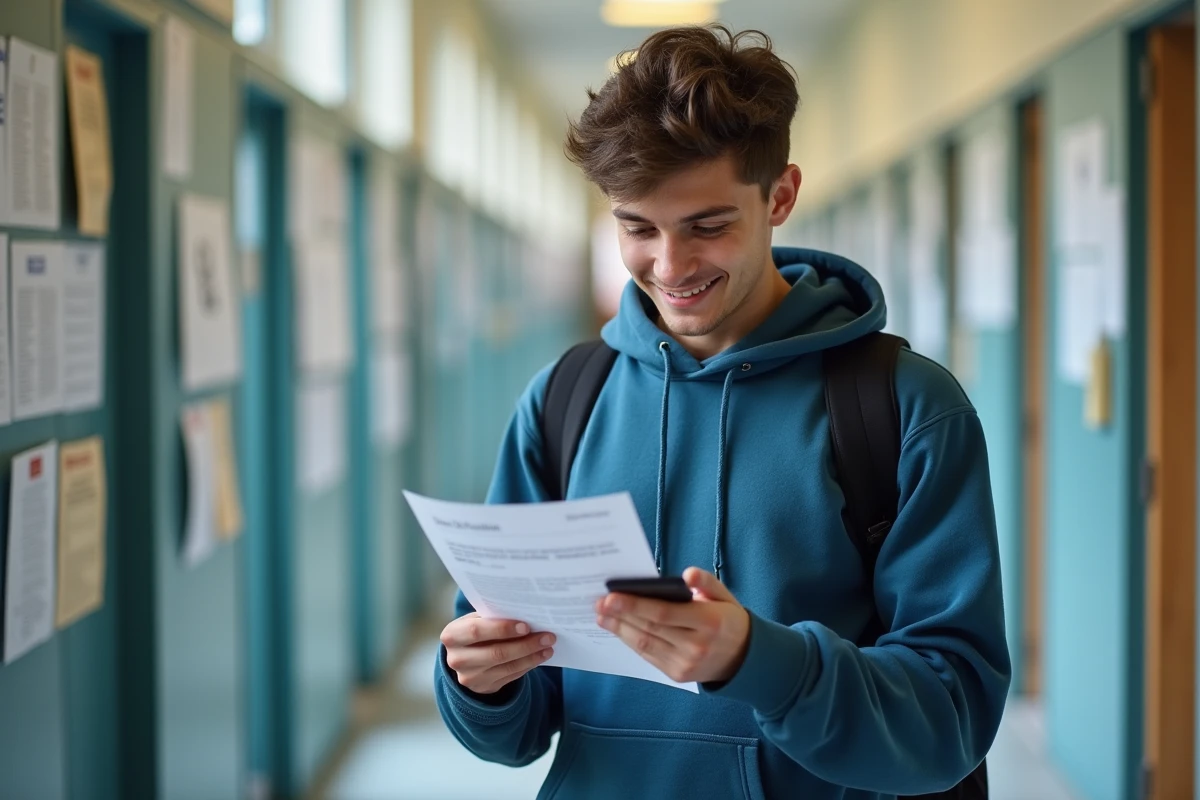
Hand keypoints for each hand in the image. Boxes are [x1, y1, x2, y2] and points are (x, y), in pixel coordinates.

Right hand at [440, 612, 555, 694]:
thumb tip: (525, 613)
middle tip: (547, 636)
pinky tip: (540, 656)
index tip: (526, 626)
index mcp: (452, 635)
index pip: (477, 631)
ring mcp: (470, 677)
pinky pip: (511, 676)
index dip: (502, 629)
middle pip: (496, 653)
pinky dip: (528, 665)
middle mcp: (457, 659)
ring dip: (531, 656)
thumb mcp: (475, 620)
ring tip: (548, 646)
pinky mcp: (483, 687)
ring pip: (507, 667)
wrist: (464, 657)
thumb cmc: (475, 630)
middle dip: (525, 644)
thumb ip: (492, 617)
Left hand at [595, 567, 749, 683]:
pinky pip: (648, 656)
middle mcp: (696, 646)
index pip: (664, 613)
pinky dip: (630, 641)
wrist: (743, 658)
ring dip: (620, 629)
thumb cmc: (727, 619)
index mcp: (709, 622)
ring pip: (645, 644)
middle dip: (620, 615)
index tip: (611, 596)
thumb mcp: (724, 596)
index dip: (634, 605)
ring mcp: (685, 663)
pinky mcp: (677, 675)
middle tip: (598, 603)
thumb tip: (688, 574)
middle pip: (650, 628)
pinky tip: (618, 629)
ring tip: (602, 616)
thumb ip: (706, 582)